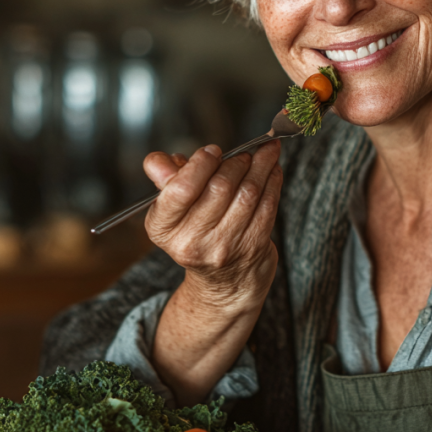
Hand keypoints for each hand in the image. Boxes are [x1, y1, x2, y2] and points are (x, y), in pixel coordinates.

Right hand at [143, 139, 282, 316]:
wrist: (225, 280)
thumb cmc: (198, 233)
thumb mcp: (173, 210)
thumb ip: (166, 179)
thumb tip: (158, 161)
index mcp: (164, 229)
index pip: (180, 190)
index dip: (200, 164)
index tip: (213, 151)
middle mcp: (191, 242)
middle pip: (219, 187)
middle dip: (236, 161)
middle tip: (243, 152)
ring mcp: (225, 247)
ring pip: (248, 193)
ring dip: (261, 165)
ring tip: (266, 152)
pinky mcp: (253, 247)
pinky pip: (267, 205)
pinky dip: (273, 181)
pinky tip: (273, 169)